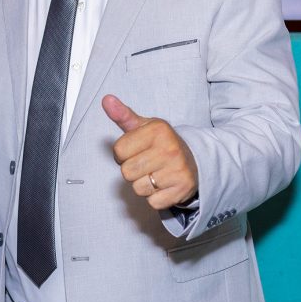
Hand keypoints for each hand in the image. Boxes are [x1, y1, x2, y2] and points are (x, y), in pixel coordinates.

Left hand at [102, 95, 197, 209]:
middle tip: (147, 164)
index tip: (136, 150)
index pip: (118, 151)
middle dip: (132, 170)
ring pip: (138, 188)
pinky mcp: (182, 189)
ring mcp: (178, 169)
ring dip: (143, 185)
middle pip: (127, 172)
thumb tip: (106, 99)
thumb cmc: (161, 144)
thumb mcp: (143, 127)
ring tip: (156, 174)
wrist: (194, 161)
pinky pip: (153, 202)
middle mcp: (169, 148)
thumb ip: (122, 115)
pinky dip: (155, 197)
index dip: (122, 154)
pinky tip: (164, 185)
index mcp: (158, 130)